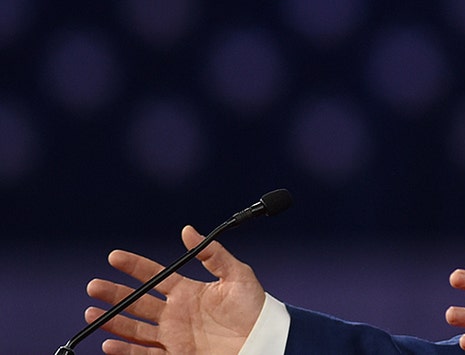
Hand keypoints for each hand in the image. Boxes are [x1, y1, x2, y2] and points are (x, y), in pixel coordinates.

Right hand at [84, 225, 265, 354]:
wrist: (265, 340)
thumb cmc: (256, 308)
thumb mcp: (237, 275)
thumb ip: (212, 254)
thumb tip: (188, 230)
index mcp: (188, 292)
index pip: (155, 276)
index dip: (134, 266)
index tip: (114, 256)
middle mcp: (176, 313)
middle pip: (138, 301)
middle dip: (114, 294)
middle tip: (94, 285)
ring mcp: (174, 336)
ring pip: (135, 328)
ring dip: (113, 321)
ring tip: (92, 312)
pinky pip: (145, 354)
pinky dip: (125, 350)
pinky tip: (109, 343)